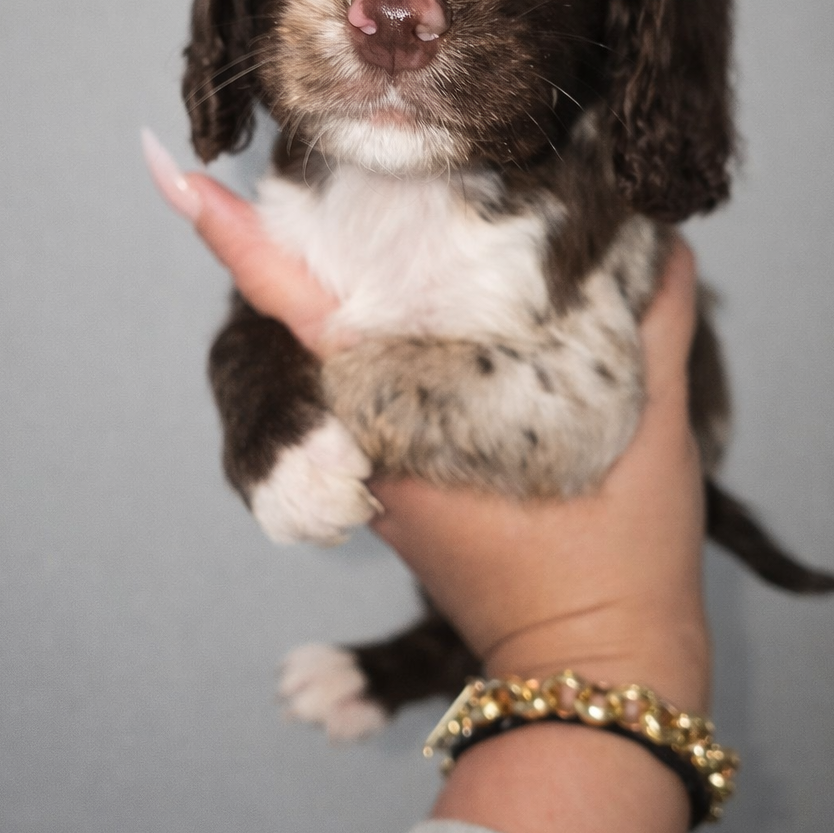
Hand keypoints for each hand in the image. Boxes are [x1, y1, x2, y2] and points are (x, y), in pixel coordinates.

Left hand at [143, 130, 708, 714]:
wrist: (595, 676)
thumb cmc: (617, 562)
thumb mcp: (651, 429)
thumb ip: (653, 321)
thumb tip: (656, 238)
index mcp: (398, 410)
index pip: (295, 305)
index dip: (236, 236)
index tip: (177, 176)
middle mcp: (370, 434)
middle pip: (315, 315)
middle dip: (311, 235)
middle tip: (337, 155)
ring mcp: (383, 465)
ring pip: (352, 354)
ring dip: (363, 288)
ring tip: (397, 212)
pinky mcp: (409, 485)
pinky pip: (386, 390)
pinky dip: (406, 340)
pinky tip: (448, 304)